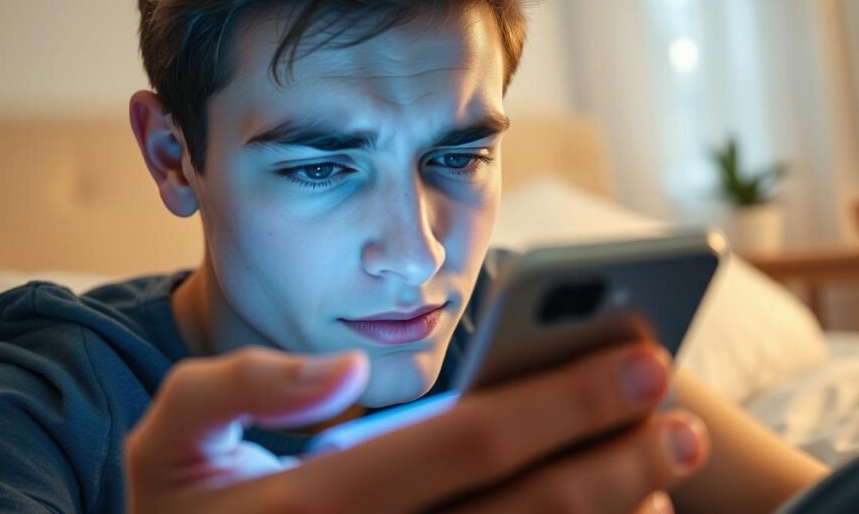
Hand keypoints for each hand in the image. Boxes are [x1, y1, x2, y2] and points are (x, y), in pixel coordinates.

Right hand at [125, 344, 708, 512]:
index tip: (640, 360)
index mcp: (315, 504)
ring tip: (670, 472)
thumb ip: (237, 386)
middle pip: (521, 508)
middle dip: (616, 462)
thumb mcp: (170, 439)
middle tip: (688, 421)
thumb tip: (345, 368)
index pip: (466, 442)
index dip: (561, 400)